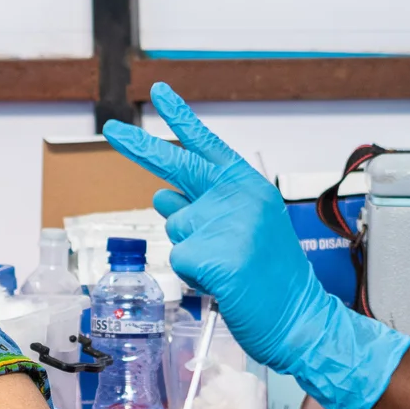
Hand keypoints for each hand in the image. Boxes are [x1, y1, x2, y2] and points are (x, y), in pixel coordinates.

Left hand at [102, 83, 409, 408]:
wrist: (299, 317)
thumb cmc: (273, 277)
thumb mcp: (243, 230)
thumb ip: (203, 207)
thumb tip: (160, 194)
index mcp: (249, 186)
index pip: (208, 145)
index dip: (181, 117)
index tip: (159, 91)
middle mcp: (237, 196)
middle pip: (176, 167)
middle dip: (139, 147)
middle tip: (110, 130)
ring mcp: (224, 224)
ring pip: (176, 228)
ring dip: (191, 249)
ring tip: (228, 266)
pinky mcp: (211, 255)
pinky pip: (178, 260)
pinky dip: (193, 276)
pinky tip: (222, 283)